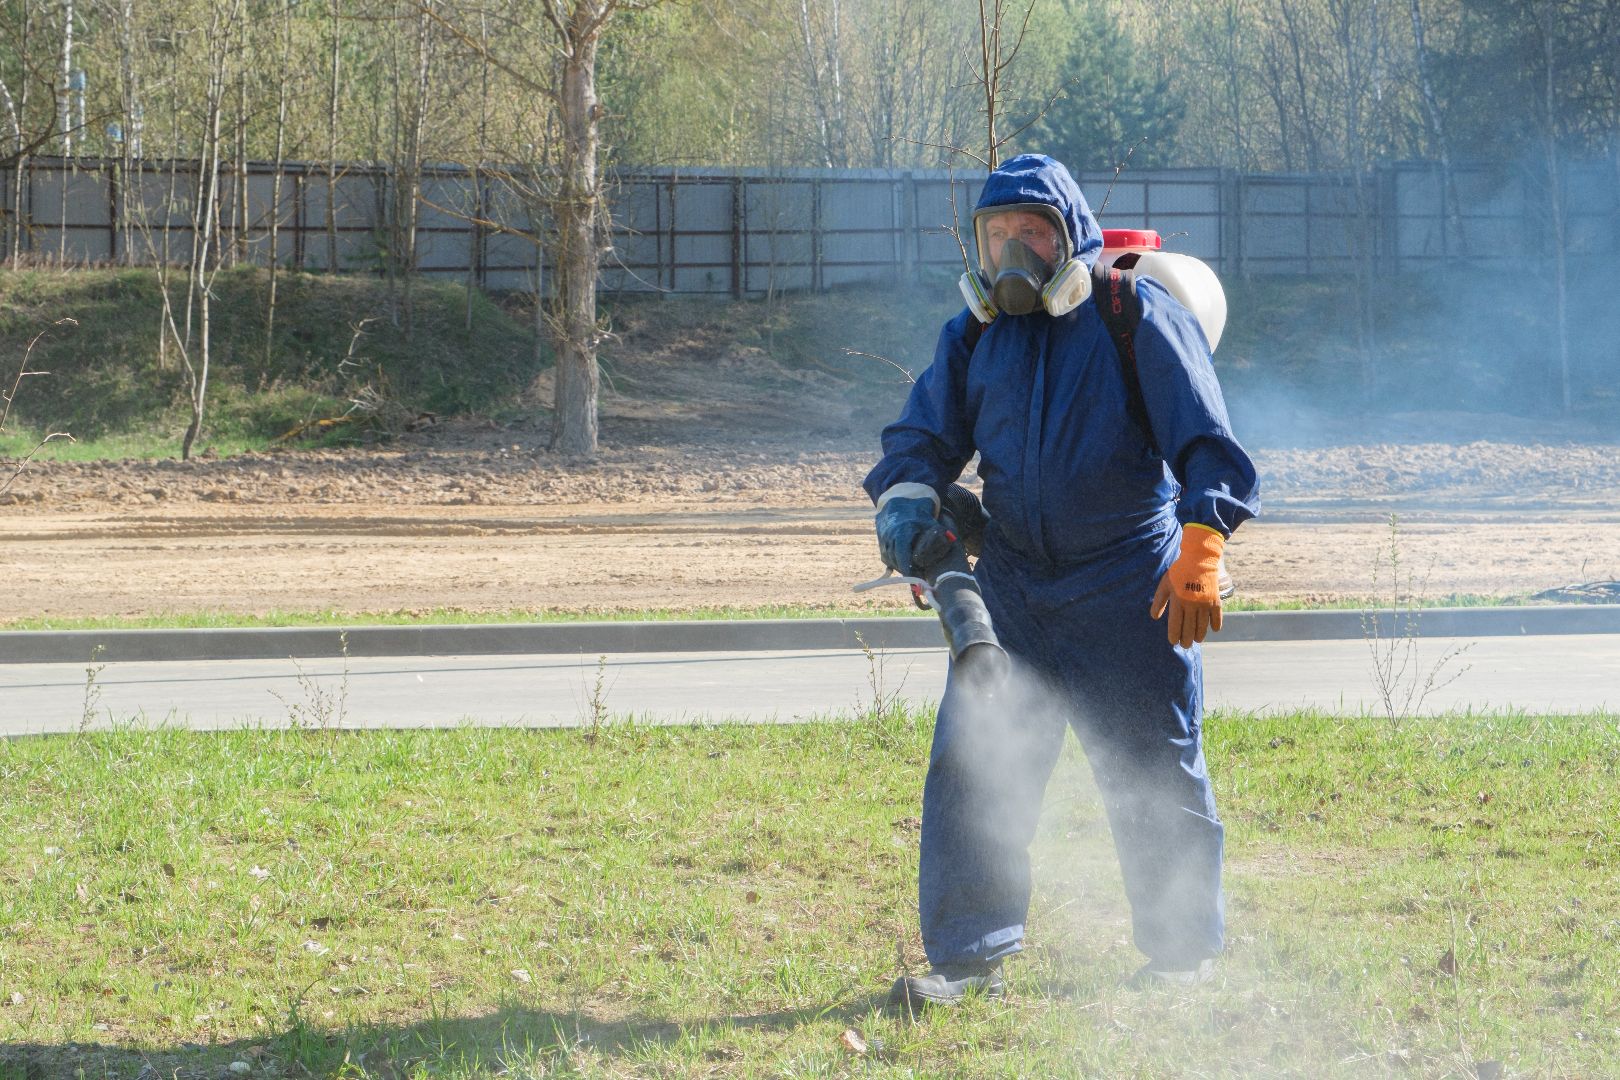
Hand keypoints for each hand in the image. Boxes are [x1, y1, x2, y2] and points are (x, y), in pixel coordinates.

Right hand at [875, 492, 951, 575]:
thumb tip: (950, 542)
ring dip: (900, 566)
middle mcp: (889, 536)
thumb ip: (938, 533)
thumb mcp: (930, 521)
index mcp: (901, 532)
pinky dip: (894, 561)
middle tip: (917, 578)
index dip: (908, 570)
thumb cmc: (919, 512)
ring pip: (889, 560)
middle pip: (896, 561)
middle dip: (906, 570)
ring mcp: (883, 538)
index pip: (902, 557)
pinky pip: (886, 556)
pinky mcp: (880, 540)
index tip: (915, 579)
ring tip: (912, 570)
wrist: (900, 499)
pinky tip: (904, 562)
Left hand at [1150, 524, 1225, 647]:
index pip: (1175, 624)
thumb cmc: (1179, 572)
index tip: (1173, 641)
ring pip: (1203, 626)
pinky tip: (1213, 630)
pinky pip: (1217, 617)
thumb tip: (1154, 617)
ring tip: (1196, 640)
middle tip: (1185, 645)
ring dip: (1199, 635)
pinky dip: (1215, 625)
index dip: (1174, 635)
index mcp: (1178, 601)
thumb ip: (1159, 601)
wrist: (1199, 559)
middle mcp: (1192, 605)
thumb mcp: (1165, 585)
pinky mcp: (1215, 601)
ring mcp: (1205, 604)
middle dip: (1186, 639)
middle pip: (1189, 628)